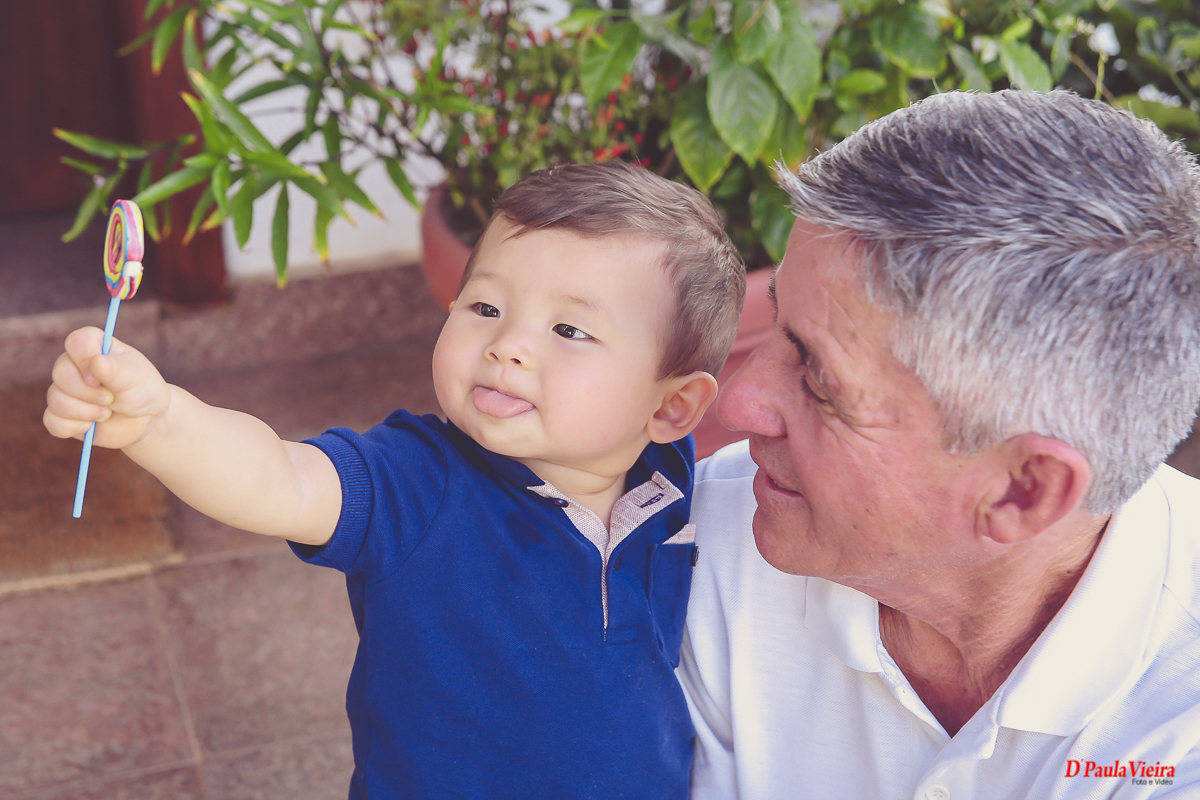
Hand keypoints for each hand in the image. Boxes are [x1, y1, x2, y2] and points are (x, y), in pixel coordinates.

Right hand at [44, 327, 170, 449]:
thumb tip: (96, 361)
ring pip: (55, 398)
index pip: (76, 341)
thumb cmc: (142, 391)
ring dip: (85, 411)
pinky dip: (72, 427)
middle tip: (110, 399)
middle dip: (87, 392)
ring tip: (106, 414)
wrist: (146, 421)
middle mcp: (75, 365)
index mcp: (95, 348)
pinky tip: (90, 427)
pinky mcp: (62, 414)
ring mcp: (66, 390)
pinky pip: (52, 421)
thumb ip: (117, 369)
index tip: (103, 377)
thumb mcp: (137, 378)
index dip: (86, 360)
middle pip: (60, 372)